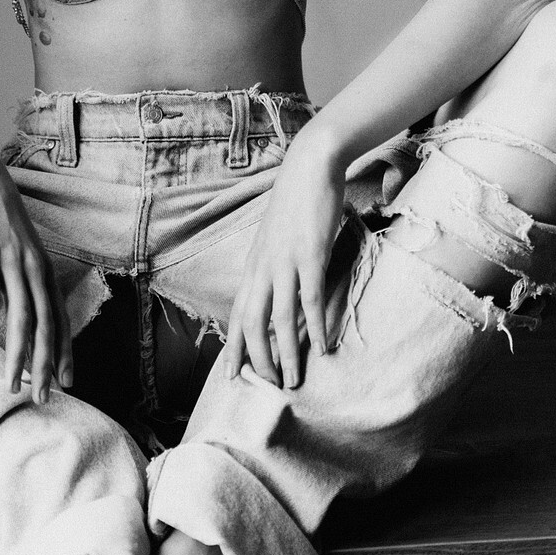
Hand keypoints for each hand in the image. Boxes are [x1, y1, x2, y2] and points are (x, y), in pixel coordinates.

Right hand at [0, 137, 71, 402]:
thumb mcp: (16, 246)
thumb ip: (21, 272)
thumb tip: (18, 300)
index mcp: (43, 267)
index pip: (59, 316)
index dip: (64, 350)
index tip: (68, 380)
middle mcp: (34, 267)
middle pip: (46, 324)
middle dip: (46, 364)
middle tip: (45, 397)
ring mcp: (12, 262)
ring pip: (22, 318)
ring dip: (17, 356)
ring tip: (12, 386)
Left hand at [224, 125, 346, 387]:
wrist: (309, 167)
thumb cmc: (295, 202)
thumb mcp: (274, 238)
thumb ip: (272, 265)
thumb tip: (277, 291)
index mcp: (254, 266)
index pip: (238, 315)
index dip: (234, 348)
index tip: (232, 378)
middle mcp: (263, 268)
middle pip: (253, 324)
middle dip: (259, 360)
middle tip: (270, 387)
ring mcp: (285, 262)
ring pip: (281, 319)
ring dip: (287, 353)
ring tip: (294, 380)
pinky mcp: (309, 255)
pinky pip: (311, 298)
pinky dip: (316, 326)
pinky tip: (323, 347)